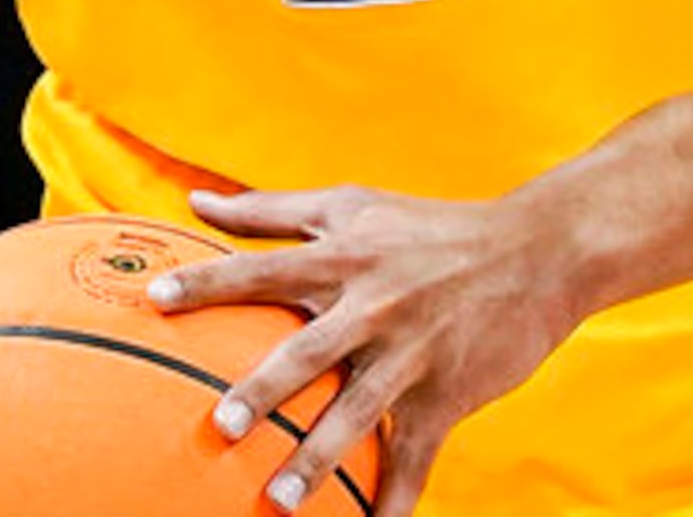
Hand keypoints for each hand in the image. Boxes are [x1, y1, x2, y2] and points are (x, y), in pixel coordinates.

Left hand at [145, 184, 584, 515]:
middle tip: (220, 427)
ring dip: (320, 459)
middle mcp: (374, 306)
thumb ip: (269, 211)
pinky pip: (416, 455)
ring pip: (360, 413)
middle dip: (265, 390)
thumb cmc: (430, 227)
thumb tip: (195, 206)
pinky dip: (396, 498)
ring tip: (279, 501)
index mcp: (344, 257)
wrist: (537, 254)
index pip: (264, 268)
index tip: (154, 299)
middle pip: (308, 351)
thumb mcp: (351, 204)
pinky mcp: (448, 395)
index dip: (208, 282)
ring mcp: (412, 355)